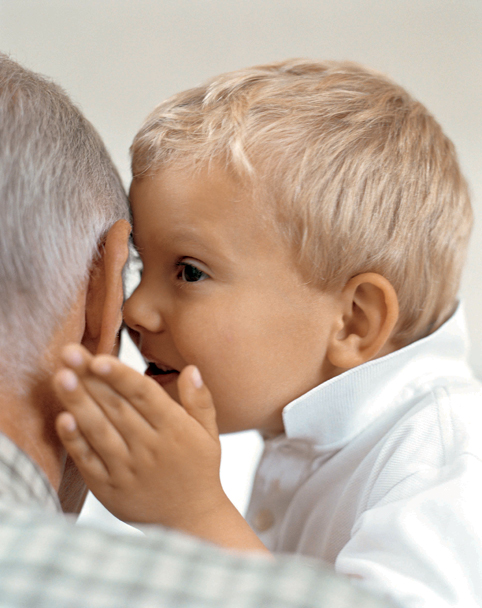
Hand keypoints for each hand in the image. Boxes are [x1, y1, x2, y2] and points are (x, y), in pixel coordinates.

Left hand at [53, 345, 268, 551]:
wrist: (192, 520)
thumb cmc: (200, 470)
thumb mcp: (209, 434)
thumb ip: (200, 401)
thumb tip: (190, 369)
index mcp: (174, 430)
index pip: (144, 395)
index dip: (121, 376)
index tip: (99, 358)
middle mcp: (150, 447)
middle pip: (116, 407)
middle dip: (91, 379)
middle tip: (69, 352)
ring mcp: (128, 469)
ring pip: (100, 431)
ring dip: (78, 403)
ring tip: (60, 378)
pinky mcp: (110, 489)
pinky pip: (90, 462)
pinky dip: (75, 441)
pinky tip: (63, 419)